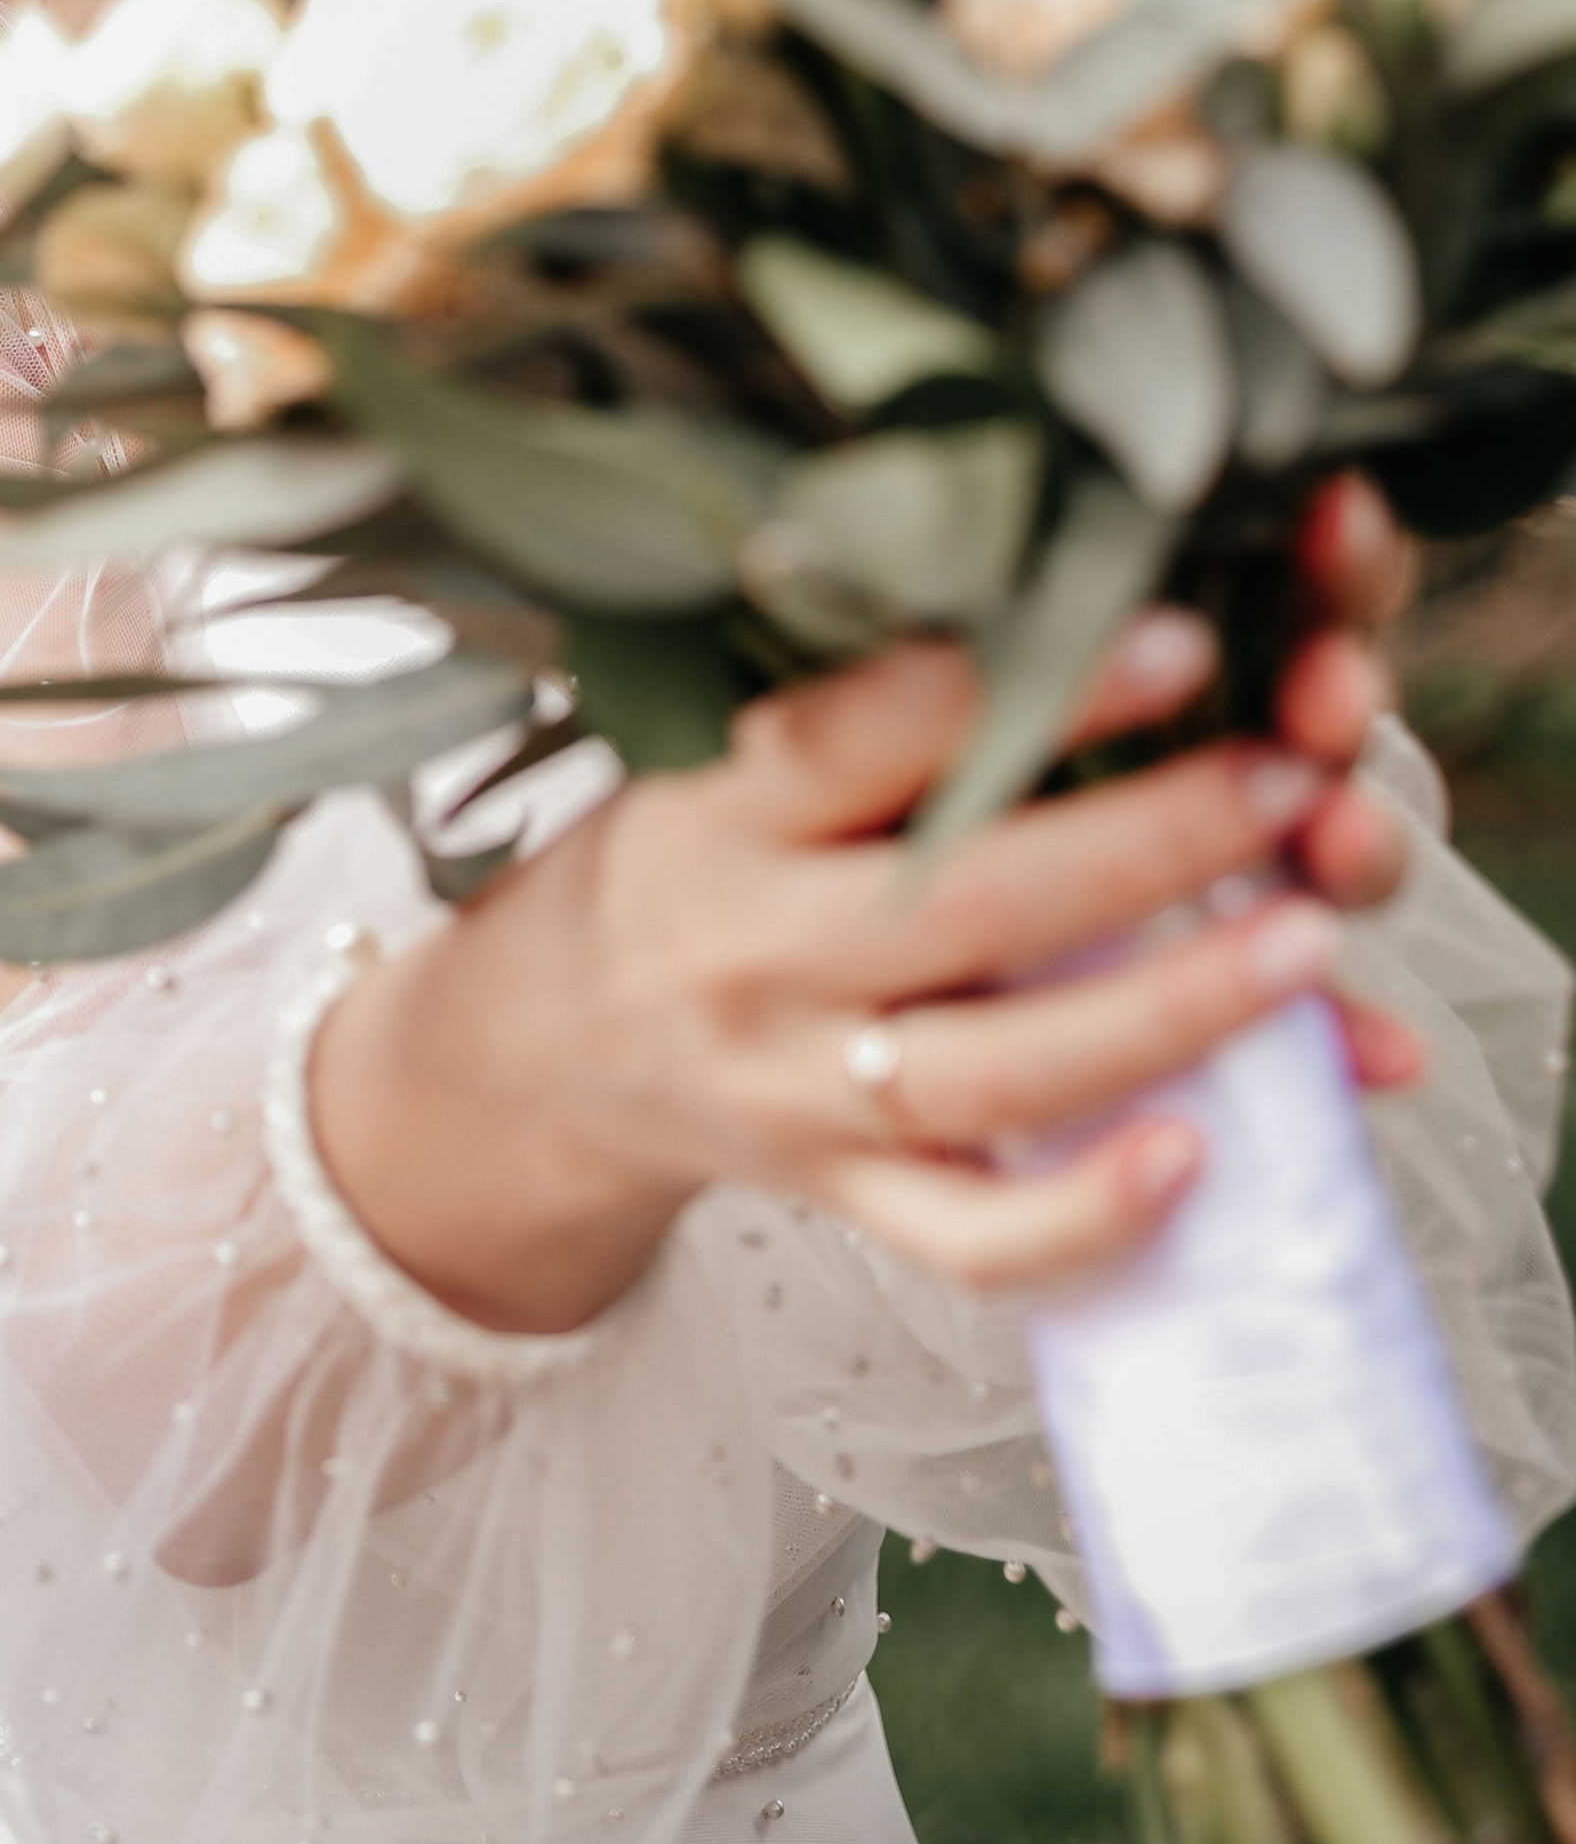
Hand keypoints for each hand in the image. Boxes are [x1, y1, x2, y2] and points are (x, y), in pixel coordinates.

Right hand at [310, 473, 1424, 1335]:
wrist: (539, 1052)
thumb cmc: (676, 865)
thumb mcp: (712, 751)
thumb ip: (863, 702)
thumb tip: (1065, 608)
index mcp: (724, 811)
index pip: (866, 736)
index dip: (1019, 691)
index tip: (1175, 633)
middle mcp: (758, 953)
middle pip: (963, 904)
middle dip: (1149, 840)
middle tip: (1288, 777)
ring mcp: (801, 1092)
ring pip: (992, 1069)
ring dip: (1165, 1010)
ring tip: (1305, 941)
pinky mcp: (845, 1200)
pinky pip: (969, 1235)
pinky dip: (1084, 1213)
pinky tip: (1200, 1157)